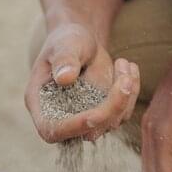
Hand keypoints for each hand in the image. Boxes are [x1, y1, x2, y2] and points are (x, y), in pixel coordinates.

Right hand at [25, 23, 140, 142]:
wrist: (80, 41)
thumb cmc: (66, 40)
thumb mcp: (64, 44)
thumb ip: (64, 60)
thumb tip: (65, 78)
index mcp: (40, 103)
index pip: (52, 129)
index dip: (73, 127)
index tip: (96, 114)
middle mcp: (61, 117)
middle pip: (88, 130)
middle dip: (111, 107)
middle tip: (124, 76)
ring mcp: (84, 118)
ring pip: (111, 122)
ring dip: (125, 95)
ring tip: (123, 63)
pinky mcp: (104, 115)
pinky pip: (123, 112)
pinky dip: (131, 92)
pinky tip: (129, 68)